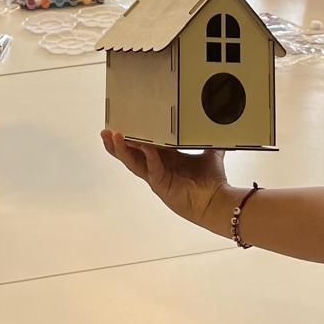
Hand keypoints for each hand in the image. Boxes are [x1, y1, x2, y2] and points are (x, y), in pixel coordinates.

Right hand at [101, 129, 228, 232]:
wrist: (217, 201)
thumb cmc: (212, 181)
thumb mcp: (210, 153)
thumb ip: (208, 139)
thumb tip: (216, 122)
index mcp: (165, 159)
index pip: (144, 145)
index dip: (132, 136)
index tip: (122, 123)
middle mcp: (157, 167)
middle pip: (131, 154)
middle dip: (117, 144)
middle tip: (106, 131)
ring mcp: (156, 177)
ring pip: (133, 162)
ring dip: (122, 150)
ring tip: (113, 136)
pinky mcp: (160, 184)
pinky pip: (151, 167)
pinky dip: (147, 155)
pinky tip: (143, 145)